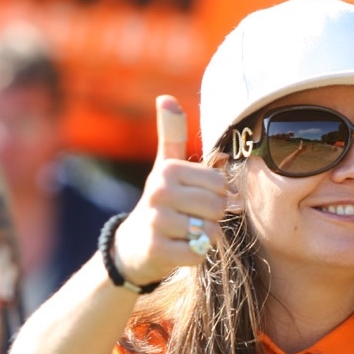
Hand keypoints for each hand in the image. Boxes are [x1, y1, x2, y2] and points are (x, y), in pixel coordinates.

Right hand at [114, 95, 227, 284]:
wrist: (133, 245)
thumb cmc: (161, 202)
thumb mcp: (164, 167)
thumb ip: (171, 135)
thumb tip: (166, 98)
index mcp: (168, 170)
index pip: (219, 183)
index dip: (217, 195)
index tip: (197, 198)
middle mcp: (159, 192)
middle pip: (216, 207)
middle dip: (212, 217)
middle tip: (193, 218)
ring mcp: (157, 221)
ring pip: (209, 231)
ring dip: (204, 237)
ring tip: (186, 233)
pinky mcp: (158, 249)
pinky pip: (197, 253)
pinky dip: (195, 255)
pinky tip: (180, 248)